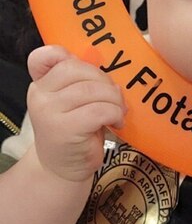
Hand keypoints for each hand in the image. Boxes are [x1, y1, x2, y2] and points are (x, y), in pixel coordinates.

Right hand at [27, 45, 125, 183]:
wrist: (62, 169)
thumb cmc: (75, 129)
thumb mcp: (73, 101)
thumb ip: (81, 80)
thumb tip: (113, 64)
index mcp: (41, 83)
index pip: (44, 57)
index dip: (63, 54)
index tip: (85, 69)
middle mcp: (40, 95)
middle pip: (76, 68)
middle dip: (103, 79)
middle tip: (114, 96)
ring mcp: (49, 112)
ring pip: (92, 90)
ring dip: (114, 99)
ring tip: (119, 111)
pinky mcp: (65, 130)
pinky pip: (99, 110)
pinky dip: (115, 113)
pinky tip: (117, 122)